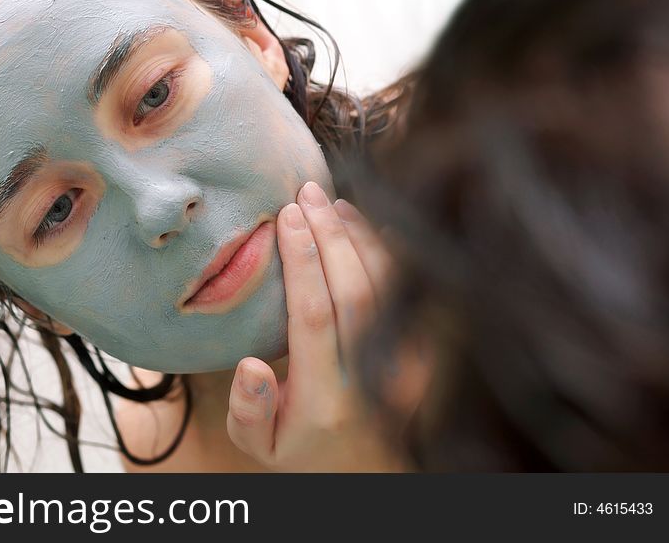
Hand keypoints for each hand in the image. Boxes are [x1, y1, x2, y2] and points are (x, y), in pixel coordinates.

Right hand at [226, 181, 393, 470]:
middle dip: (329, 236)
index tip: (285, 218)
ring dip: (359, 238)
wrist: (363, 474)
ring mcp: (404, 366)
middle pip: (354, 292)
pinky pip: (408, 294)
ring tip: (332, 202)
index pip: (314, 317)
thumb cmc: (300, 452)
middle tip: (306, 193)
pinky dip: (390, 255)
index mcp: (324, 400)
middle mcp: (371, 380)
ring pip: (387, 288)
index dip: (301, 262)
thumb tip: (250, 366)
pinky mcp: (420, 355)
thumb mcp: (258, 447)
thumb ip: (248, 411)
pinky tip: (368, 225)